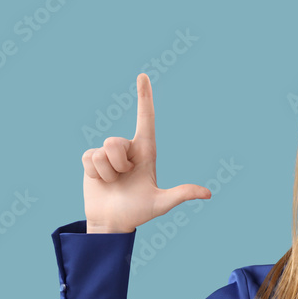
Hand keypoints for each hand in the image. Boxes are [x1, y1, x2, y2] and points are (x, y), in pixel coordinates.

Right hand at [82, 73, 210, 232]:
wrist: (112, 222)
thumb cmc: (138, 212)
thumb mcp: (161, 204)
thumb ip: (181, 194)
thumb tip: (207, 193)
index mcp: (146, 152)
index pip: (146, 119)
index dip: (144, 98)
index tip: (143, 76)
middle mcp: (128, 149)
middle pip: (116, 141)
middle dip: (118, 164)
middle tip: (124, 178)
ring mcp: (109, 154)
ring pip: (103, 151)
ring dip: (107, 171)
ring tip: (113, 182)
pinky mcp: (91, 159)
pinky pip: (89, 157)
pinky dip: (95, 173)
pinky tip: (100, 181)